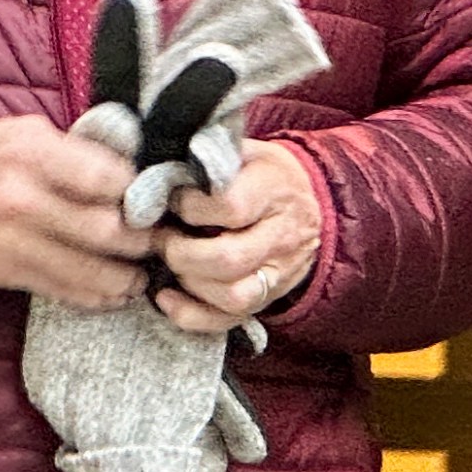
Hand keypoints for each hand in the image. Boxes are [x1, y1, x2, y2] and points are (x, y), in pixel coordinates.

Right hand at [0, 116, 155, 309]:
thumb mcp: (15, 131)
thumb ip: (69, 150)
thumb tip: (125, 169)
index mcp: (30, 150)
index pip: (108, 177)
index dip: (141, 190)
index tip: (155, 195)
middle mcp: (24, 197)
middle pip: (108, 230)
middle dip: (145, 240)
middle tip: (161, 239)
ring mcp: (15, 240)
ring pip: (92, 270)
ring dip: (129, 276)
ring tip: (144, 272)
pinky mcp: (6, 273)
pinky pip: (64, 291)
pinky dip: (97, 296)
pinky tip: (114, 292)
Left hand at [154, 140, 322, 333]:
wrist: (311, 200)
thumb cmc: (262, 173)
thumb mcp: (244, 151)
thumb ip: (209, 158)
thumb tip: (161, 171)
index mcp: (274, 191)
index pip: (231, 208)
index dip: (191, 207)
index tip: (174, 199)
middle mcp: (282, 237)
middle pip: (230, 259)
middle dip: (182, 252)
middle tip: (162, 238)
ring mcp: (279, 274)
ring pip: (233, 296)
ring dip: (189, 283)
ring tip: (171, 262)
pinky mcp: (266, 299)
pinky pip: (228, 320)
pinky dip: (191, 315)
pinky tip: (166, 297)